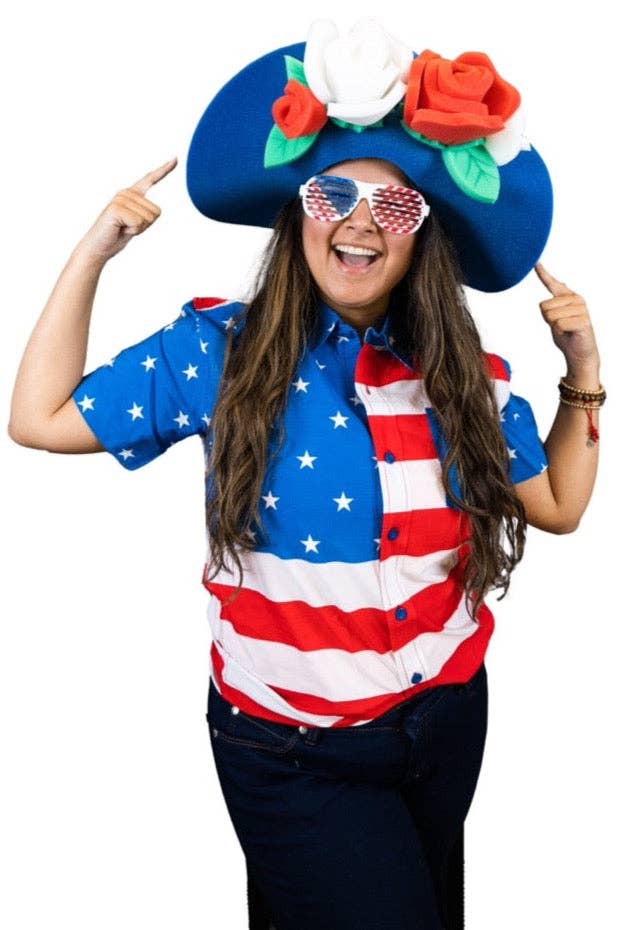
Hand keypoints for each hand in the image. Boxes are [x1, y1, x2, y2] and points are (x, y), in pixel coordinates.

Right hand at [75, 157, 177, 263]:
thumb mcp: (135, 223)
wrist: (97, 248)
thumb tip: (155, 211)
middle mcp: (126, 193)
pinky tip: (120, 229)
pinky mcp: (116, 208)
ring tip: (122, 227)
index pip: (150, 179)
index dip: (164, 170)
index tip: (175, 159)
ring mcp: (120, 199)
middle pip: (156, 212)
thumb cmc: (116, 236)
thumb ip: (145, 215)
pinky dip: (132, 231)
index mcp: (132, 194)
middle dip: (146, 226)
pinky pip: (138, 223)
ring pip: (149, 218)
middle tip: (127, 227)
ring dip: (138, 229)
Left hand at [534, 262, 600, 378]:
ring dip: (554, 326)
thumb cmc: (568, 335)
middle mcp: (576, 299)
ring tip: (566, 329)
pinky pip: (558, 324)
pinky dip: (560, 332)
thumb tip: (561, 283)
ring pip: (550, 315)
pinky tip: (570, 333)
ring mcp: (581, 309)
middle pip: (544, 306)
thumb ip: (557, 302)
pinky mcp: (583, 320)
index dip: (543, 273)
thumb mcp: (558, 316)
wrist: (579, 353)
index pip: (552, 283)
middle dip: (548, 320)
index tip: (535, 263)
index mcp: (569, 297)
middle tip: (561, 326)